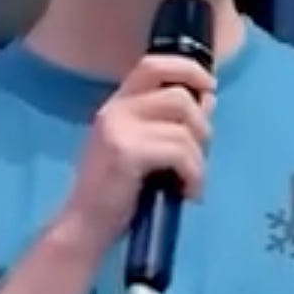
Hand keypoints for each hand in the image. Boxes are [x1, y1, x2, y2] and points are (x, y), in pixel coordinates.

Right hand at [54, 53, 215, 248]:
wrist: (84, 229)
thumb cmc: (116, 195)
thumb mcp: (143, 151)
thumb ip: (171, 124)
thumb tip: (207, 99)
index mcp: (117, 105)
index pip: (153, 65)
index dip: (188, 70)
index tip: (209, 88)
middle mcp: (115, 110)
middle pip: (178, 95)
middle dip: (202, 126)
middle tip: (199, 157)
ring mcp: (118, 130)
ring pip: (184, 128)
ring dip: (199, 159)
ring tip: (191, 183)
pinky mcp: (126, 153)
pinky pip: (180, 153)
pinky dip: (194, 175)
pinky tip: (187, 194)